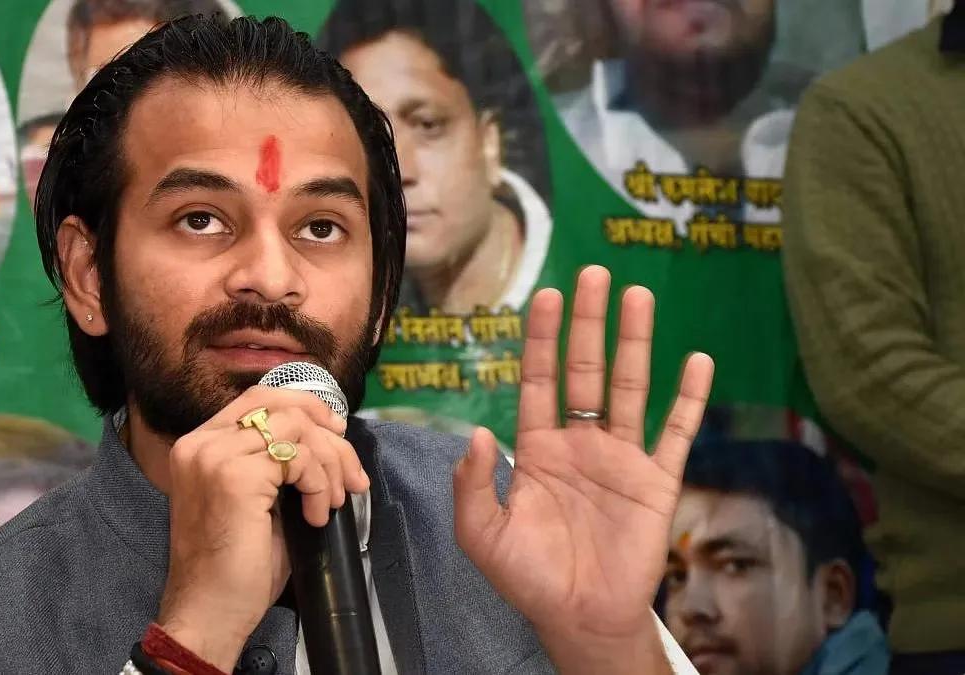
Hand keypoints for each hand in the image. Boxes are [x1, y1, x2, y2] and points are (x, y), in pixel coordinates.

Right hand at [155, 386, 369, 670]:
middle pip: (281, 406)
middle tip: (352, 477)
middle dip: (328, 437)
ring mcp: (214, 456)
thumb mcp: (259, 499)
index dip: (306, 407)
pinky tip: (316, 517)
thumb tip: (325, 437)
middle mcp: (200, 442)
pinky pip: (297, 458)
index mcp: (200, 444)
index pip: (259, 398)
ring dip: (328, 466)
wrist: (210, 612)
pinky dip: (319, 484)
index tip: (337, 433)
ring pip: (295, 429)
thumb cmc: (236, 567)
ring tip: (332, 503)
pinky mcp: (234, 477)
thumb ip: (276, 462)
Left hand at [453, 266, 712, 671]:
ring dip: (636, 343)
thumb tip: (475, 431)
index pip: (539, 380)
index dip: (541, 339)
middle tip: (592, 274)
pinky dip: (689, 399)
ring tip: (638, 296)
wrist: (581, 617)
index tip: (545, 296)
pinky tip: (698, 361)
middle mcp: (580, 443)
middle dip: (587, 323)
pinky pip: (676, 433)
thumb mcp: (482, 534)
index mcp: (537, 449)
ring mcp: (621, 458)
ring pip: (631, 388)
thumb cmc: (529, 577)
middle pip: (586, 370)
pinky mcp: (656, 481)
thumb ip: (473, 484)